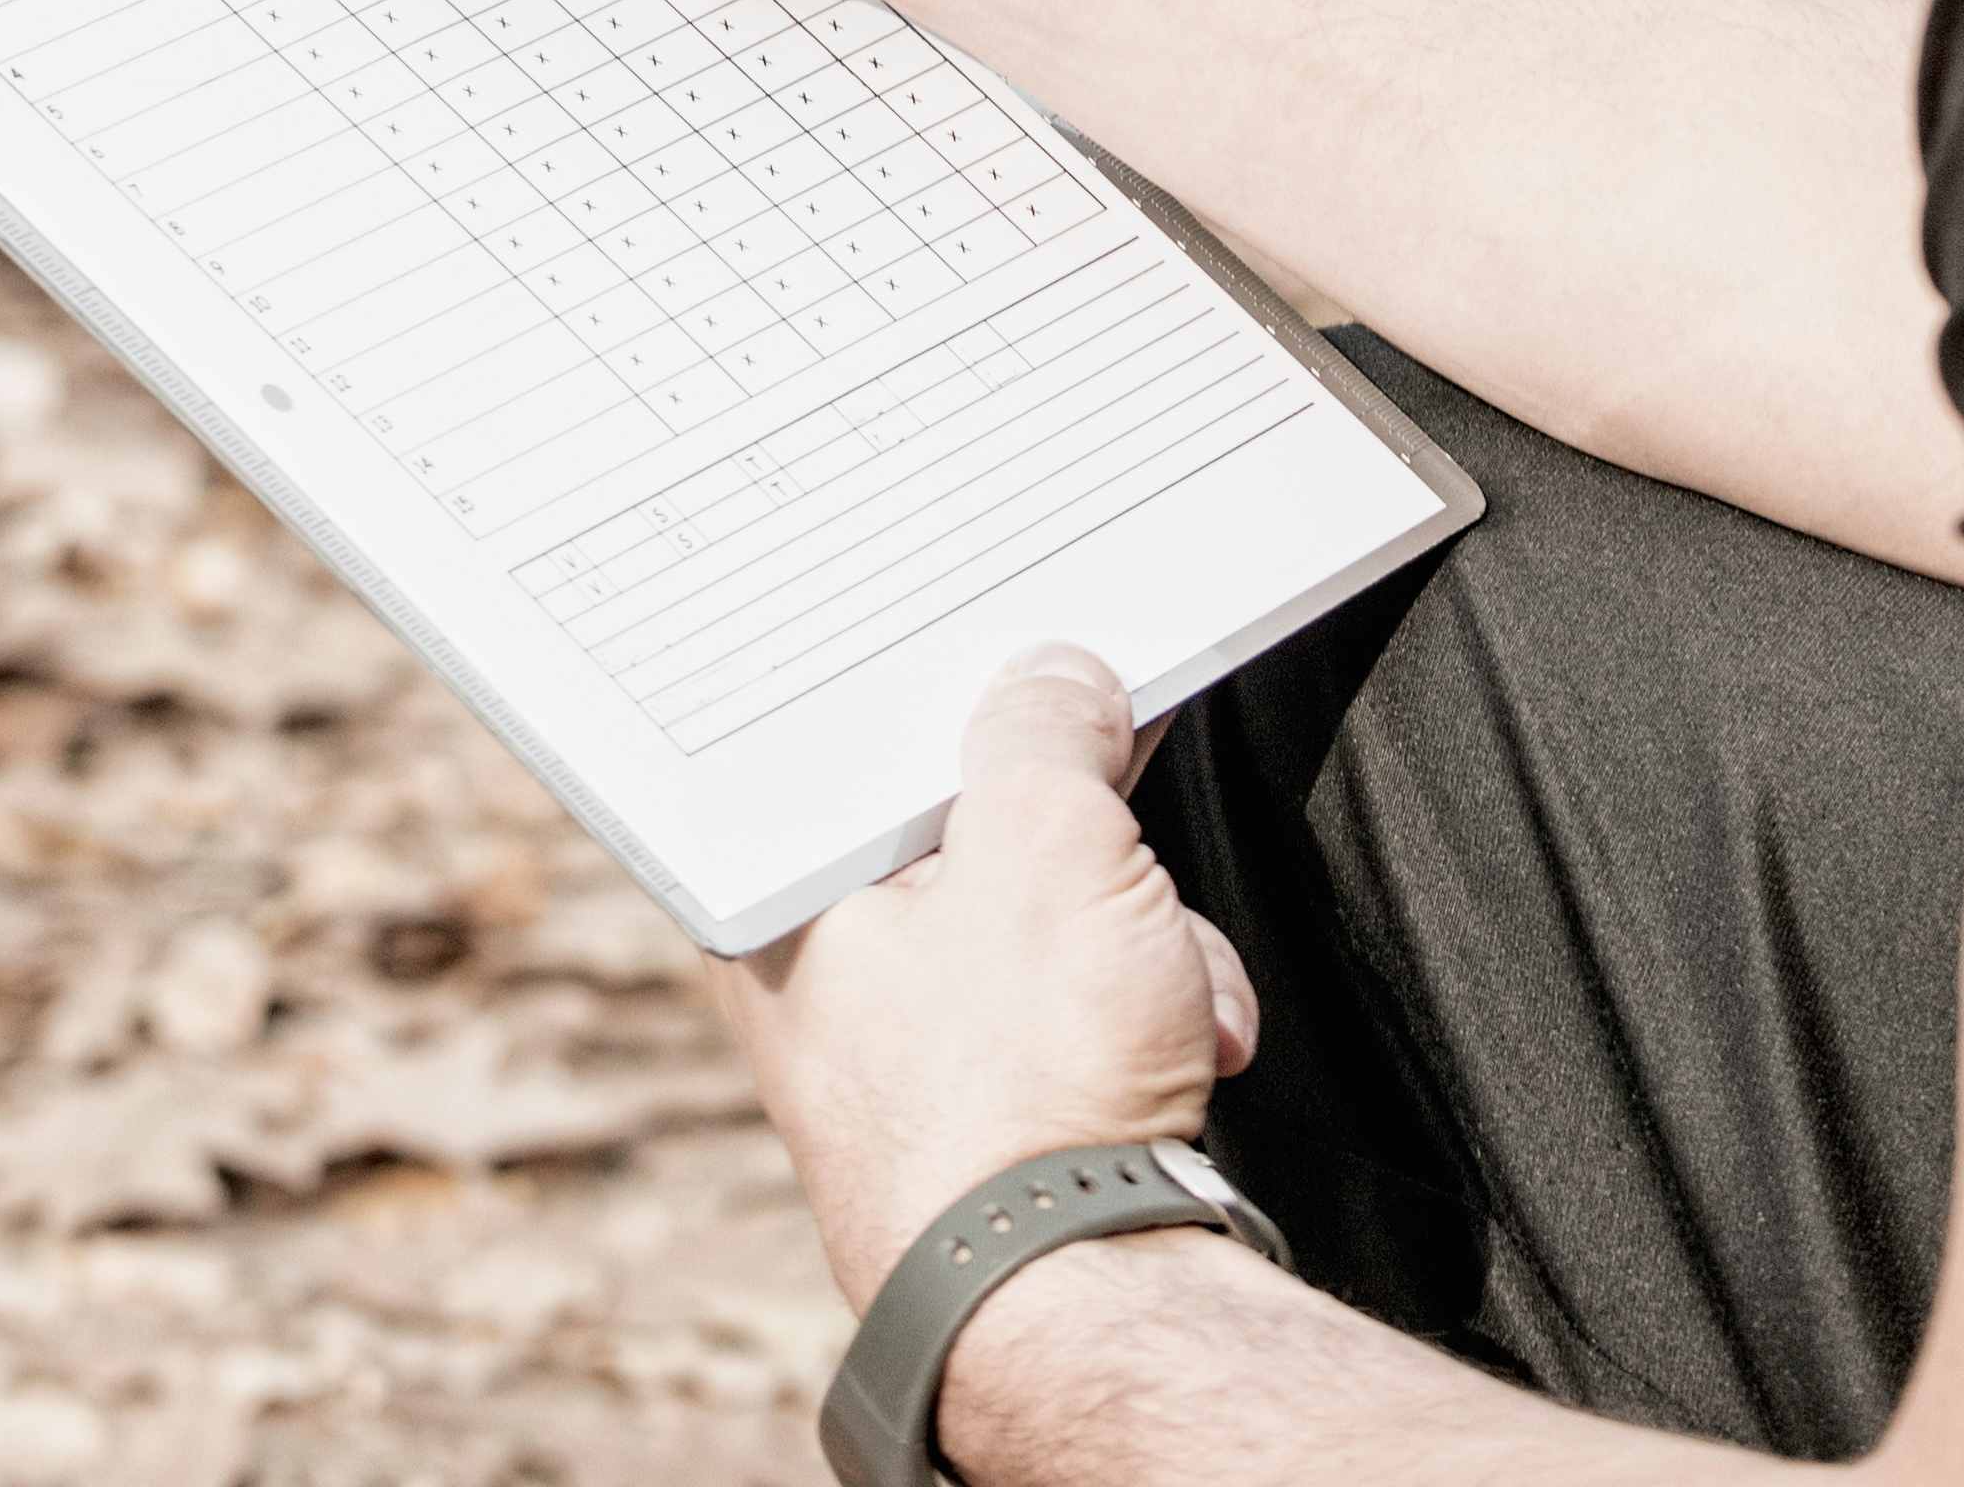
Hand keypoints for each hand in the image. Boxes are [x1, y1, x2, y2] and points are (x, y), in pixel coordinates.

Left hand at [718, 647, 1259, 1314]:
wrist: (1083, 1309)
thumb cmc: (1018, 1098)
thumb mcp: (1045, 841)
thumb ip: (1045, 727)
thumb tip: (1058, 679)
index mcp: (778, 906)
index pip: (848, 744)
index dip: (948, 687)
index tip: (1023, 655)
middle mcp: (820, 986)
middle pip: (967, 829)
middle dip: (1090, 847)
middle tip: (1128, 853)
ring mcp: (902, 1064)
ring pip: (1037, 920)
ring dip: (1139, 936)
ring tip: (1173, 991)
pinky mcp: (982, 1124)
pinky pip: (1065, 1009)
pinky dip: (1138, 1011)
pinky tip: (1185, 1042)